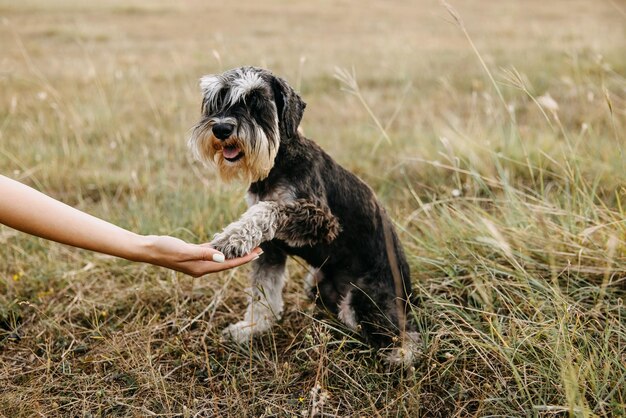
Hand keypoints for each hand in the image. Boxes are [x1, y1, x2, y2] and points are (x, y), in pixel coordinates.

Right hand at [141, 235, 261, 276]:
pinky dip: (219, 248)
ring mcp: (197, 261)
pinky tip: (226, 243)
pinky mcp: (192, 254)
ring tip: (247, 246)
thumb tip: (222, 258)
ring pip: (220, 257)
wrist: (148, 249)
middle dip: (243, 256)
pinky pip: (210, 252)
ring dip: (233, 252)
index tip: (257, 253)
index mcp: (201, 268)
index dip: (244, 259)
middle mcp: (201, 267)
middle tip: (259, 249)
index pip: (228, 264)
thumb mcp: (185, 251)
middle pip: (227, 262)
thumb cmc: (164, 249)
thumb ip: (204, 254)